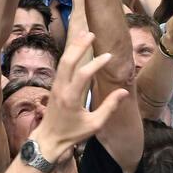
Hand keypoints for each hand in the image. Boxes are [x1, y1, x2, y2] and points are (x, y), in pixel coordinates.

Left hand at [30, 31, 128, 154]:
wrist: (49, 139)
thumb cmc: (73, 134)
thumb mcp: (94, 125)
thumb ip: (109, 107)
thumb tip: (123, 91)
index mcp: (70, 98)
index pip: (83, 74)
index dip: (96, 63)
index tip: (109, 56)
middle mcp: (61, 88)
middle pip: (68, 61)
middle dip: (79, 46)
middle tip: (92, 34)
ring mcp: (55, 86)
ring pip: (63, 61)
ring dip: (73, 47)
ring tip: (84, 34)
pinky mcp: (55, 86)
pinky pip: (61, 66)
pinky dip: (69, 54)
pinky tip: (76, 47)